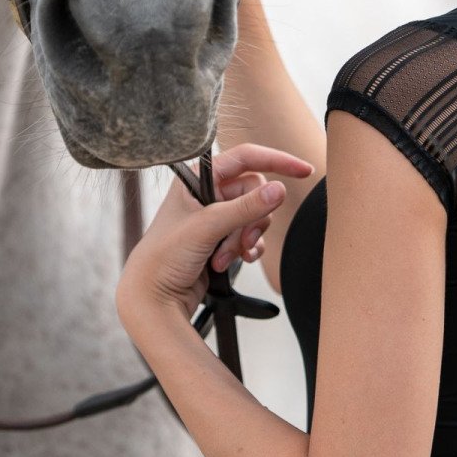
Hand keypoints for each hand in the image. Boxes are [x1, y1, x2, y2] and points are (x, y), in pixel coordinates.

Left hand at [116, 143, 313, 324]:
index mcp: (197, 178)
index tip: (303, 170)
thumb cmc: (164, 256)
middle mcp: (206, 193)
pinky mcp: (221, 239)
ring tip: (226, 256)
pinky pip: (250, 236)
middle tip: (241, 240)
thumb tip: (280, 189)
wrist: (152, 298)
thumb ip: (246, 208)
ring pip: (254, 216)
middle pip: (254, 192)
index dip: (276, 161)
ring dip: (246, 238)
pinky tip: (232, 262)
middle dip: (252, 219)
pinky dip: (246, 249)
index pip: (245, 158)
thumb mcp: (207, 227)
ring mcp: (215, 217)